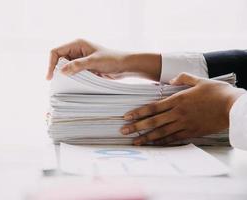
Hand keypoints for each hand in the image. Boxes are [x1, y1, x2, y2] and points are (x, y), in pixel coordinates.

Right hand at [46, 39, 161, 80]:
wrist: (124, 66)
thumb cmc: (112, 60)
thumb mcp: (94, 62)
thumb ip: (77, 65)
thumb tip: (61, 71)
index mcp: (77, 44)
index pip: (56, 52)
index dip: (51, 63)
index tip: (51, 77)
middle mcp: (77, 50)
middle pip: (59, 60)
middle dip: (56, 70)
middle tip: (56, 83)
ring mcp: (80, 59)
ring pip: (65, 67)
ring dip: (64, 75)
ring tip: (63, 85)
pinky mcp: (84, 67)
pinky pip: (73, 72)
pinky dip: (71, 78)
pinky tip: (71, 84)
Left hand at [120, 73, 245, 145]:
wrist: (233, 107)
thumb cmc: (217, 92)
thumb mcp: (199, 80)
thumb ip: (183, 78)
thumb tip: (170, 79)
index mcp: (177, 99)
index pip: (153, 107)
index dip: (138, 112)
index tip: (126, 116)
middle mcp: (177, 113)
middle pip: (153, 121)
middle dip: (136, 126)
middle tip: (123, 131)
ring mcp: (184, 124)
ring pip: (161, 132)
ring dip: (146, 137)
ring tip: (134, 142)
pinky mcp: (192, 132)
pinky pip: (174, 138)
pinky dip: (163, 142)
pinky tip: (154, 144)